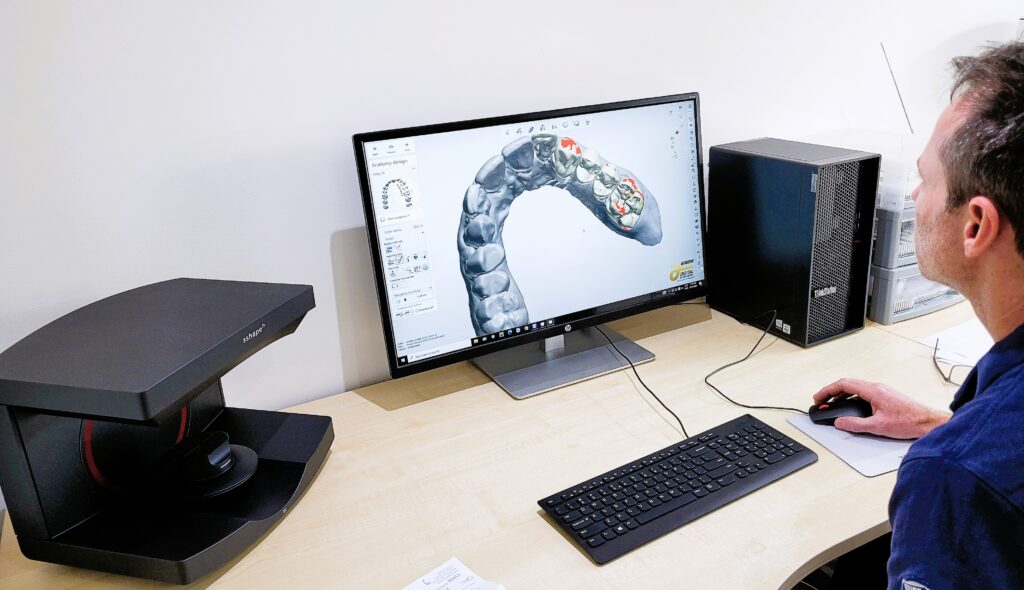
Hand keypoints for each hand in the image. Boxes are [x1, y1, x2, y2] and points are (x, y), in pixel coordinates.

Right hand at [812, 378, 949, 438]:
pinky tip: (850, 409)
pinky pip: (863, 394)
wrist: (928, 423)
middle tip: (821, 401)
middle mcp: (877, 388)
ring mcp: (881, 391)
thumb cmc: (909, 422)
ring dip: (841, 396)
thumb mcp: (878, 426)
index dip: (828, 390)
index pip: (844, 384)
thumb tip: (840, 422)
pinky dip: (851, 399)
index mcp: (873, 390)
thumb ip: (855, 424)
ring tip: (832, 406)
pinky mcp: (885, 397)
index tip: (819, 398)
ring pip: (855, 389)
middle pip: (847, 384)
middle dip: (831, 392)